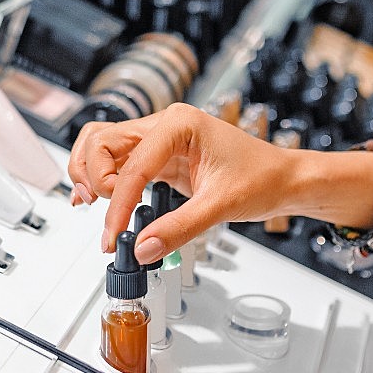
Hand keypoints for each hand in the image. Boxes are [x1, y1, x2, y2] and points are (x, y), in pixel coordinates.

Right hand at [68, 103, 300, 263]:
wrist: (282, 179)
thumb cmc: (262, 178)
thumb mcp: (220, 206)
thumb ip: (179, 229)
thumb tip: (143, 248)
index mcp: (179, 124)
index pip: (131, 165)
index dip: (117, 204)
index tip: (114, 236)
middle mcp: (163, 125)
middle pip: (101, 141)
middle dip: (93, 178)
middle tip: (105, 217)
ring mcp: (158, 139)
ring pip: (101, 146)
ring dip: (90, 174)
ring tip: (92, 206)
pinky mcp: (158, 158)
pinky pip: (117, 163)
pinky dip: (101, 180)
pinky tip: (97, 203)